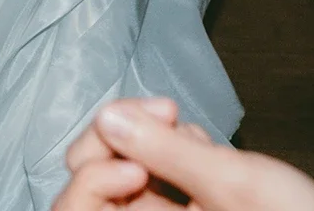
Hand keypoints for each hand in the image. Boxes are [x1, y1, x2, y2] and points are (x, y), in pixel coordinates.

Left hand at [56, 98, 313, 210]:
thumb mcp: (235, 182)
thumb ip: (167, 151)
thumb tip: (108, 118)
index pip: (78, 202)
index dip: (92, 164)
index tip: (132, 140)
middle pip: (97, 175)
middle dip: (127, 134)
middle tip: (162, 112)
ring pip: (132, 166)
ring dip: (160, 140)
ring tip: (198, 138)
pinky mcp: (187, 208)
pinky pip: (161, 174)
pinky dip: (181, 152)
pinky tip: (210, 151)